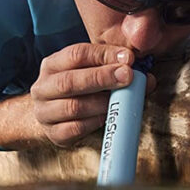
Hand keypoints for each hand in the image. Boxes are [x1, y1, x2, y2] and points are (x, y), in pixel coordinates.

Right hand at [29, 43, 154, 147]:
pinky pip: (75, 129)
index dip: (103, 55)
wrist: (53, 116)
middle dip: (102, 78)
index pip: (76, 54)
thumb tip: (146, 78)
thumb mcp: (91, 72)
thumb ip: (114, 69)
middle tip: (128, 76)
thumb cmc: (79, 90)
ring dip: (101, 103)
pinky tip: (107, 117)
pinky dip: (94, 123)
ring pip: (73, 107)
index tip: (128, 58)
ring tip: (120, 101)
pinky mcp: (53, 134)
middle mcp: (42, 88)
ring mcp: (44, 112)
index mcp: (52, 65)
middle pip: (70, 81)